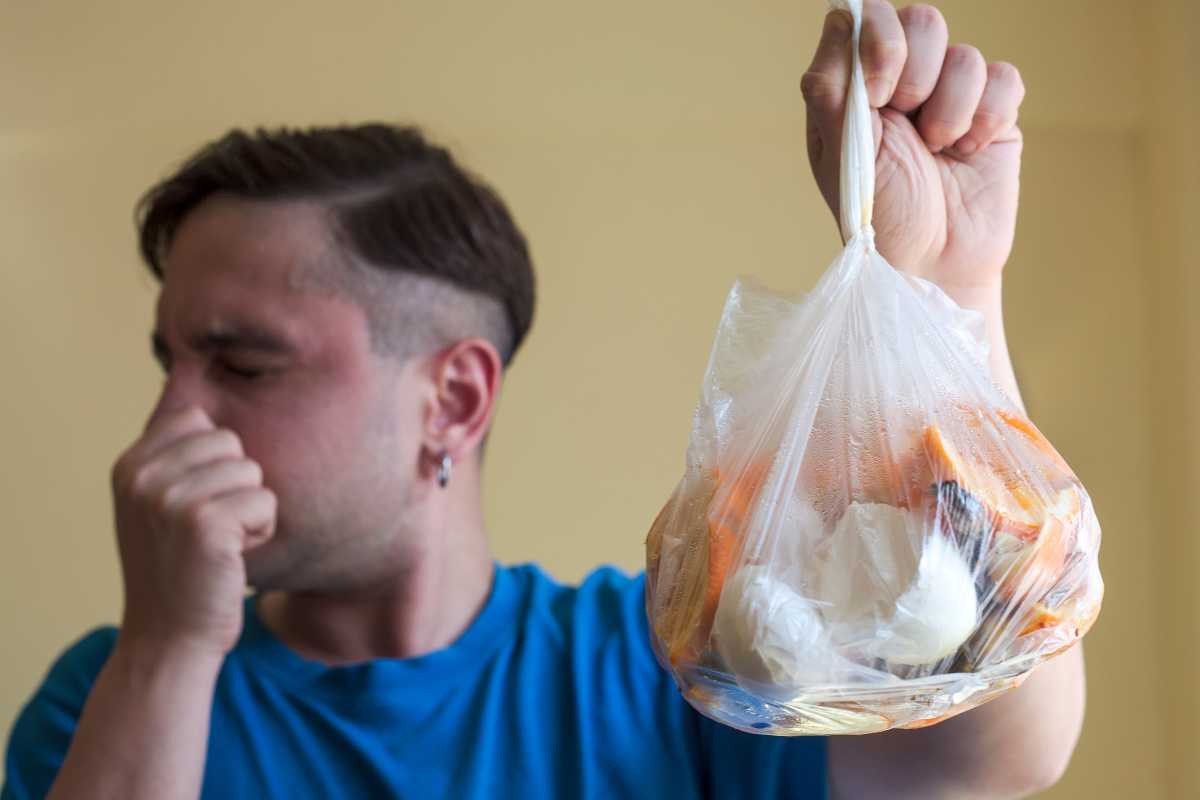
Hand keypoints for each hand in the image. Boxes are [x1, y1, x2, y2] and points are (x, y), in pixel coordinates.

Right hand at [110, 406, 275, 658]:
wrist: (169, 639)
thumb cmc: (180, 569)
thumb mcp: (158, 504)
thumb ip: (175, 454)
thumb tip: (197, 377)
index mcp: (130, 464)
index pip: (197, 418)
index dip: (216, 459)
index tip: (196, 503)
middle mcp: (143, 476)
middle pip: (231, 442)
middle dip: (237, 484)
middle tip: (212, 528)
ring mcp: (170, 498)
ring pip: (253, 472)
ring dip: (251, 509)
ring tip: (221, 543)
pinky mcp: (204, 523)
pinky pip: (265, 501)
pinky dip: (261, 530)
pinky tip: (233, 556)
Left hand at [803, 1, 1024, 304]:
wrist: (933, 262)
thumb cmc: (878, 214)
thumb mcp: (840, 152)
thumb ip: (831, 84)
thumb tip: (842, 18)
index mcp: (854, 88)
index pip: (866, 17)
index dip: (878, 40)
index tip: (876, 93)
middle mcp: (900, 83)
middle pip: (922, 20)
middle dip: (915, 75)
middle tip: (905, 123)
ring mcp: (949, 96)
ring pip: (964, 55)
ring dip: (950, 110)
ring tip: (937, 151)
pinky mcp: (993, 114)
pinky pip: (1004, 79)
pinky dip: (987, 118)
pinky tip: (968, 153)